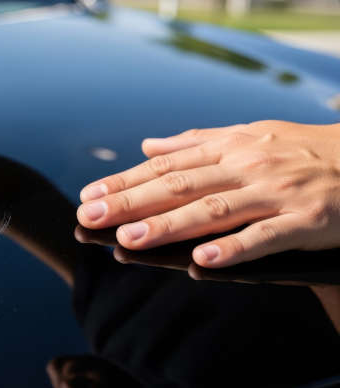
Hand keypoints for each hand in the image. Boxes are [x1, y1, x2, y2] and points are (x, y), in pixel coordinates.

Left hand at [76, 121, 339, 267]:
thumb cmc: (302, 149)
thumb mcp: (249, 134)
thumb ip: (196, 141)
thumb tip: (148, 144)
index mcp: (229, 147)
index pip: (165, 166)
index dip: (125, 180)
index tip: (89, 195)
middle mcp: (246, 166)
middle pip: (179, 186)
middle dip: (130, 202)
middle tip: (90, 217)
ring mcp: (276, 193)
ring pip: (213, 211)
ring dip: (168, 226)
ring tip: (130, 240)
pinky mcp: (306, 220)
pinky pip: (265, 237)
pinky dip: (233, 249)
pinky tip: (202, 262)